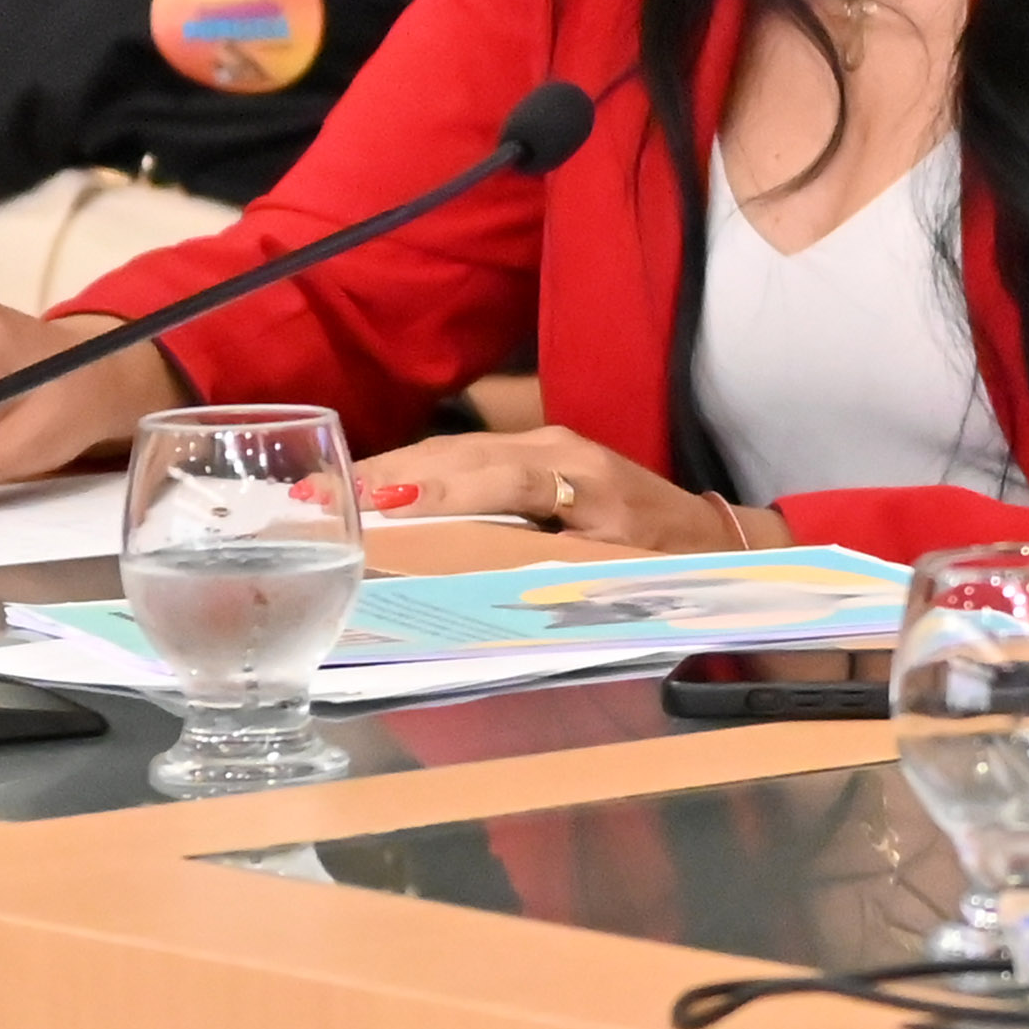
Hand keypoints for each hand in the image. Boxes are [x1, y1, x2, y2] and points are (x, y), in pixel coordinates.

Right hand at [355, 423, 741, 552]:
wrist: (704, 532)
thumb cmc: (663, 562)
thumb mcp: (616, 574)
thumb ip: (552, 571)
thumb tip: (474, 585)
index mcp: (582, 478)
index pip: (502, 478)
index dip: (445, 492)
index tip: (388, 504)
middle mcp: (556, 448)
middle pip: (462, 456)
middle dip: (391, 475)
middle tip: (323, 497)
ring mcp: (543, 442)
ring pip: (455, 451)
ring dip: (390, 469)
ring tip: (328, 491)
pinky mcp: (533, 450)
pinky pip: (464, 457)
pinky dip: (414, 470)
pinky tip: (372, 486)